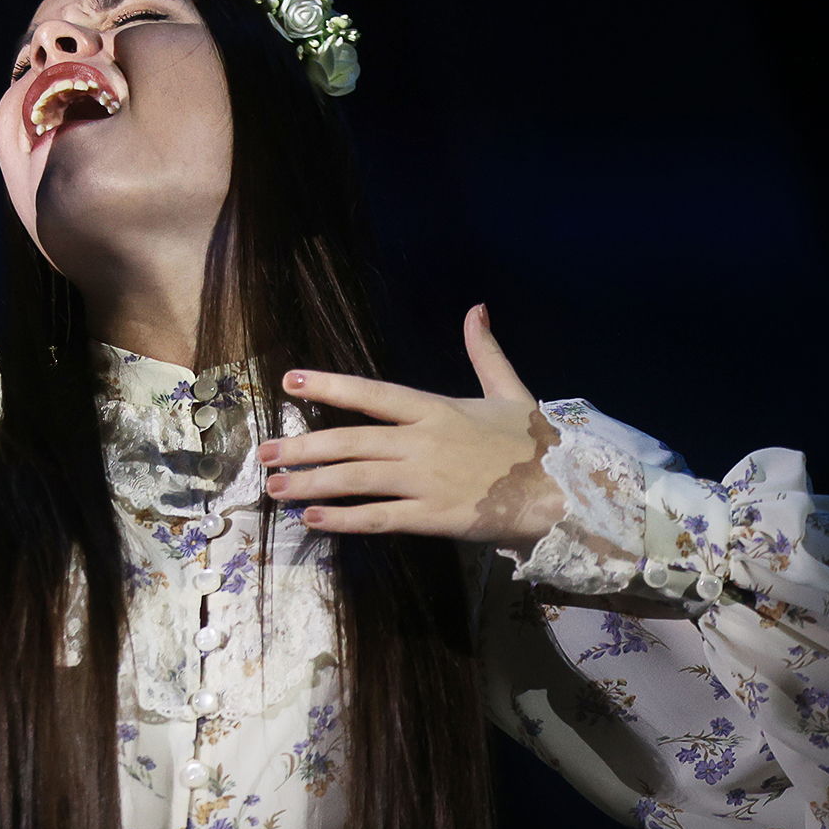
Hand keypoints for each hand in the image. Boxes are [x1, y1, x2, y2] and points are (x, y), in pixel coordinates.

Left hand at [259, 304, 565, 549]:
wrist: (565, 492)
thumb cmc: (534, 443)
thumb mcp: (510, 390)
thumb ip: (485, 351)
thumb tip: (477, 308)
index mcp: (436, 408)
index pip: (372, 392)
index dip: (329, 384)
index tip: (289, 380)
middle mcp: (422, 441)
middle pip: (350, 440)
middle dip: (303, 447)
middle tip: (264, 453)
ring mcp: (425, 480)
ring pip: (355, 479)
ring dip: (311, 484)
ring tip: (275, 489)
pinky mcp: (432, 517)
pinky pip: (379, 518)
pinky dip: (343, 520)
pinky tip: (313, 521)